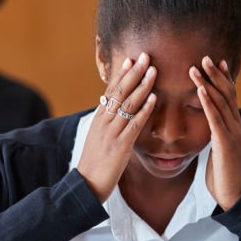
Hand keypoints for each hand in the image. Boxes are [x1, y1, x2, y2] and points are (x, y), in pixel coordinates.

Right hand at [77, 53, 157, 202]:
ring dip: (142, 86)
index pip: (110, 91)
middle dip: (133, 73)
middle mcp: (103, 122)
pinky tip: (154, 98)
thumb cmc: (94, 163)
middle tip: (145, 56)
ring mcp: (111, 133)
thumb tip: (111, 110)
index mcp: (98, 119)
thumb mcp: (97, 139)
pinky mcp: (120, 146)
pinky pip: (134, 124)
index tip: (130, 59)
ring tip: (153, 70)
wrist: (86, 185)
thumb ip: (106, 124)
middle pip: (119, 92)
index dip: (121, 75)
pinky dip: (144, 110)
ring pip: (128, 104)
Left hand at [190, 56, 240, 209]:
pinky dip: (208, 103)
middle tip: (204, 56)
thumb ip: (216, 131)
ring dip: (207, 83)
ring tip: (196, 68)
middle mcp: (236, 124)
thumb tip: (209, 121)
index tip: (216, 61)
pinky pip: (215, 118)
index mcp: (234, 124)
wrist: (233, 191)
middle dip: (215, 74)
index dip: (223, 77)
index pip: (230, 95)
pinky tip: (199, 91)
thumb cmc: (222, 170)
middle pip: (227, 93)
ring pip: (220, 102)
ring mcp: (232, 132)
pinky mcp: (225, 142)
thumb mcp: (219, 146)